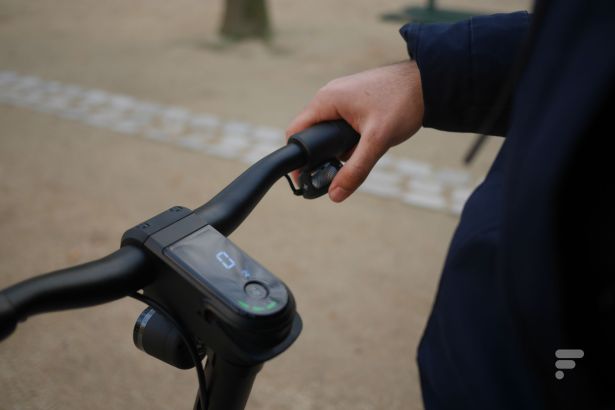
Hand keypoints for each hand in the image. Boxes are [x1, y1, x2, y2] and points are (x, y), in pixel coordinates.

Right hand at [286, 60, 423, 201]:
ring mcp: (342, 96)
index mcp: (327, 100)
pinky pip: (341, 123)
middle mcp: (329, 95)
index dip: (297, 158)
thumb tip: (335, 195)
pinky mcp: (355, 100)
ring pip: (327, 129)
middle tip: (334, 172)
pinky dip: (348, 138)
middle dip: (321, 154)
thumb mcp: (377, 142)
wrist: (429, 83)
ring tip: (357, 154)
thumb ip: (355, 170)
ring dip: (337, 147)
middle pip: (310, 132)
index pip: (296, 132)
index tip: (305, 179)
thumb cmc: (402, 103)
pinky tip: (365, 144)